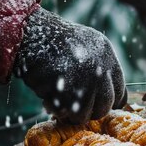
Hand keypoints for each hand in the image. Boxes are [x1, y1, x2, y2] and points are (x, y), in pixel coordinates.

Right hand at [14, 7, 126, 123]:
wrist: (25, 30)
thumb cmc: (52, 41)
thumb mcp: (85, 45)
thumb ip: (100, 68)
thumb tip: (112, 101)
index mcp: (105, 52)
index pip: (120, 91)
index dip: (109, 103)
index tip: (99, 109)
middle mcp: (99, 65)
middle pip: (105, 105)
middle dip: (91, 112)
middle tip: (77, 110)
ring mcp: (82, 77)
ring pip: (85, 113)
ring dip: (72, 114)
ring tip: (60, 106)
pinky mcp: (63, 86)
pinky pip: (64, 112)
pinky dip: (55, 110)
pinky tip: (47, 101)